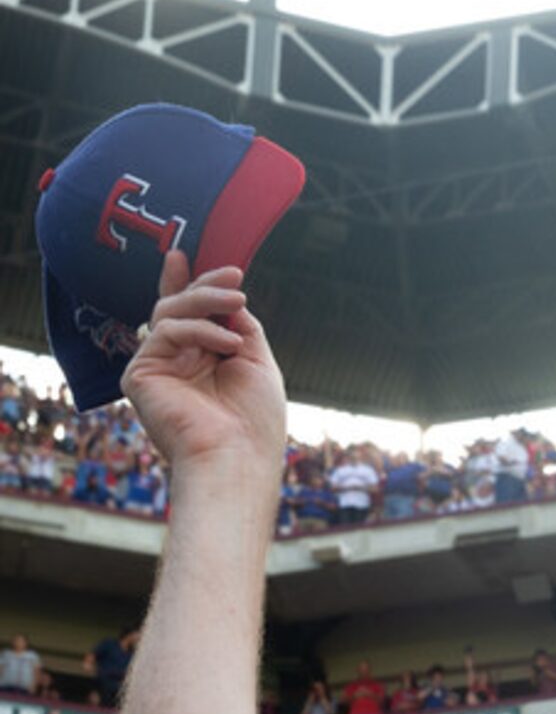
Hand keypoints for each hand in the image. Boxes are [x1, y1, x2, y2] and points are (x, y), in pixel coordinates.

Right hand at [121, 253, 287, 480]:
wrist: (238, 456)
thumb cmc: (255, 420)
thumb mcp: (256, 361)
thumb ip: (240, 326)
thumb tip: (229, 296)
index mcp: (203, 361)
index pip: (190, 316)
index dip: (187, 284)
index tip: (191, 256)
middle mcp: (177, 362)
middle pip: (177, 308)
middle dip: (203, 285)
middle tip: (232, 275)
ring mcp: (157, 367)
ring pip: (169, 313)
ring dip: (206, 300)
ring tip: (237, 301)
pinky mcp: (140, 375)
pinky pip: (166, 332)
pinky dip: (200, 331)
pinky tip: (227, 344)